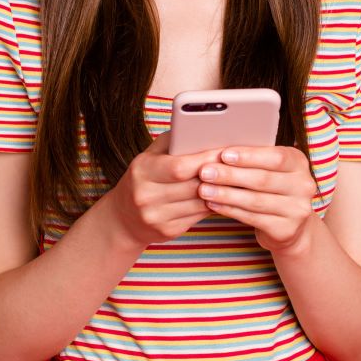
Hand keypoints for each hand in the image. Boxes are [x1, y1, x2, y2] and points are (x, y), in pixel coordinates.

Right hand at [102, 130, 225, 250]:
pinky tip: (221, 195)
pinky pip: (198, 216)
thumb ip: (172, 142)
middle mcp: (146, 195)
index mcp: (142, 171)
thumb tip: (202, 129)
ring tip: (234, 179)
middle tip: (237, 165)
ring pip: (199, 203)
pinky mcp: (167, 231)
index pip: (179, 167)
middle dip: (217, 175)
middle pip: (193, 186)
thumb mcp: (149, 156)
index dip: (205, 159)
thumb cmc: (143, 179)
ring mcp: (156, 216)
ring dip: (220, 191)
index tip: (224, 151)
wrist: (123, 218)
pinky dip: (212, 205)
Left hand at [195, 145, 319, 254]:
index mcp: (298, 162)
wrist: (291, 225)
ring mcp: (297, 210)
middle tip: (205, 172)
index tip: (223, 154)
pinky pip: (253, 218)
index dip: (248, 156)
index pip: (275, 158)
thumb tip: (216, 148)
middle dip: (230, 175)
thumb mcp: (269, 168)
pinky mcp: (286, 230)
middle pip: (262, 179)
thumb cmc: (271, 187)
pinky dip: (230, 211)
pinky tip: (213, 205)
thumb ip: (251, 158)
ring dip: (226, 195)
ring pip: (255, 200)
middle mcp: (303, 185)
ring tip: (204, 190)